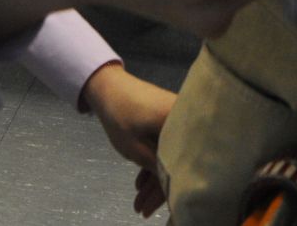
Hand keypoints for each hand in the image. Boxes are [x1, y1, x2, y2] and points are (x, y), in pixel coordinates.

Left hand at [81, 65, 173, 216]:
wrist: (109, 86)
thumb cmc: (121, 115)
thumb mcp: (137, 149)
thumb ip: (157, 168)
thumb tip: (172, 188)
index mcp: (184, 126)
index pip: (183, 166)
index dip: (170, 192)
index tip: (156, 210)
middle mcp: (187, 123)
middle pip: (176, 163)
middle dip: (157, 191)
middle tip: (141, 210)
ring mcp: (179, 121)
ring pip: (169, 157)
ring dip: (153, 180)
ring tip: (137, 202)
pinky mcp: (169, 121)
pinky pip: (165, 147)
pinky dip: (153, 164)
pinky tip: (140, 182)